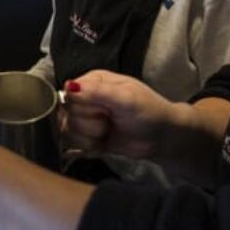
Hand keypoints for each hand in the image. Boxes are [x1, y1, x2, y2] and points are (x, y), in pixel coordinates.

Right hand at [61, 70, 177, 160]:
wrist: (162, 138)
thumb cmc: (149, 112)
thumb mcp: (126, 98)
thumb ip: (98, 92)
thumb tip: (70, 86)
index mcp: (93, 82)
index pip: (69, 93)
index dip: (83, 107)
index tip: (102, 111)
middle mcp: (86, 98)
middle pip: (66, 114)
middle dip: (88, 124)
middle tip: (109, 122)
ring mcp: (86, 119)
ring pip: (67, 131)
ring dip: (88, 137)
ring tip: (107, 133)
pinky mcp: (88, 137)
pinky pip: (73, 144)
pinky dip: (88, 147)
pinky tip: (102, 144)